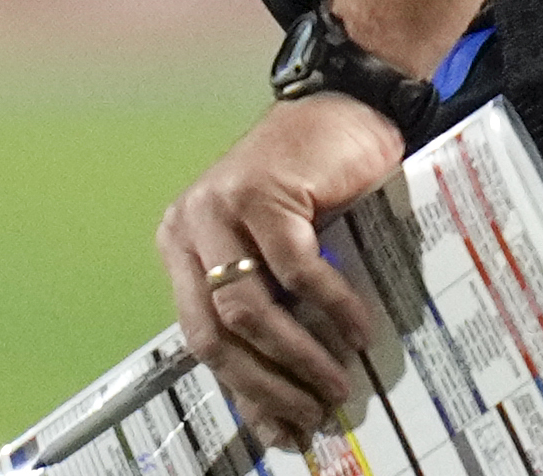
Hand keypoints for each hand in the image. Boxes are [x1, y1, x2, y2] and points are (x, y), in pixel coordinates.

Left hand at [154, 94, 400, 455]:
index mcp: (184, 251)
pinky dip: (330, 307)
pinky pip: (293, 269)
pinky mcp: (260, 190)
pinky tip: (359, 330)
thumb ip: (273, 322)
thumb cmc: (317, 193)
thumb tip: (283, 417)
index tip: (285, 431)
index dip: (244, 392)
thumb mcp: (280, 263)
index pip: (201, 339)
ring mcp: (218, 206)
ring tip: (340, 381)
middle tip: (317, 412)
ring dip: (298, 355)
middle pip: (214, 332)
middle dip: (268, 385)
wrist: (344, 112)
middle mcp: (188, 228)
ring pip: (246, 308)